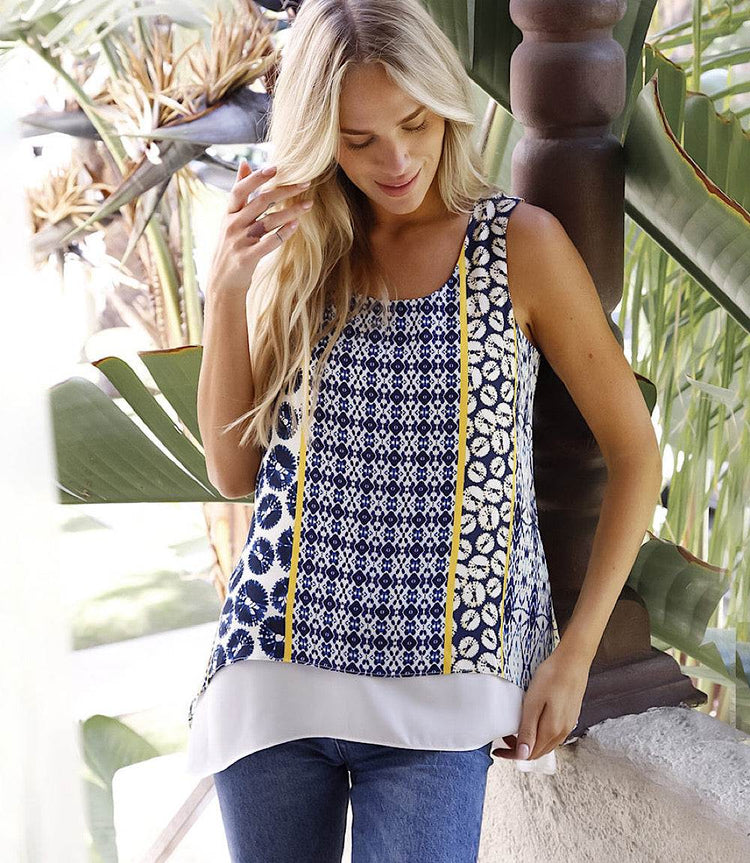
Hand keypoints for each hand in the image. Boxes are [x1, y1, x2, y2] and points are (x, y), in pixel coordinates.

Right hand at [205, 159, 313, 298]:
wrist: (222, 281)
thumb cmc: (230, 246)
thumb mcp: (229, 218)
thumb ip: (239, 193)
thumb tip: (245, 162)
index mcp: (228, 213)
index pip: (240, 190)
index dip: (257, 178)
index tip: (276, 168)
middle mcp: (232, 225)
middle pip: (260, 202)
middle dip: (285, 191)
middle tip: (305, 184)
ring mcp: (239, 242)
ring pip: (268, 221)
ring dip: (290, 211)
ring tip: (308, 205)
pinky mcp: (248, 257)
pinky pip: (269, 242)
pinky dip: (284, 233)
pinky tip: (296, 225)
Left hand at [491, 648, 589, 761]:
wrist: (573, 661)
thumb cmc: (552, 677)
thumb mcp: (533, 702)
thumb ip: (528, 729)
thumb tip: (522, 755)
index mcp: (552, 731)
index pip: (529, 754)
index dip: (512, 755)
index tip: (497, 750)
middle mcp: (562, 733)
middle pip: (538, 751)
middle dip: (519, 749)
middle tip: (503, 737)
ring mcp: (568, 725)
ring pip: (546, 744)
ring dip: (530, 742)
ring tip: (515, 729)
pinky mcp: (570, 716)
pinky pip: (553, 735)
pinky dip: (539, 735)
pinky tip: (532, 723)